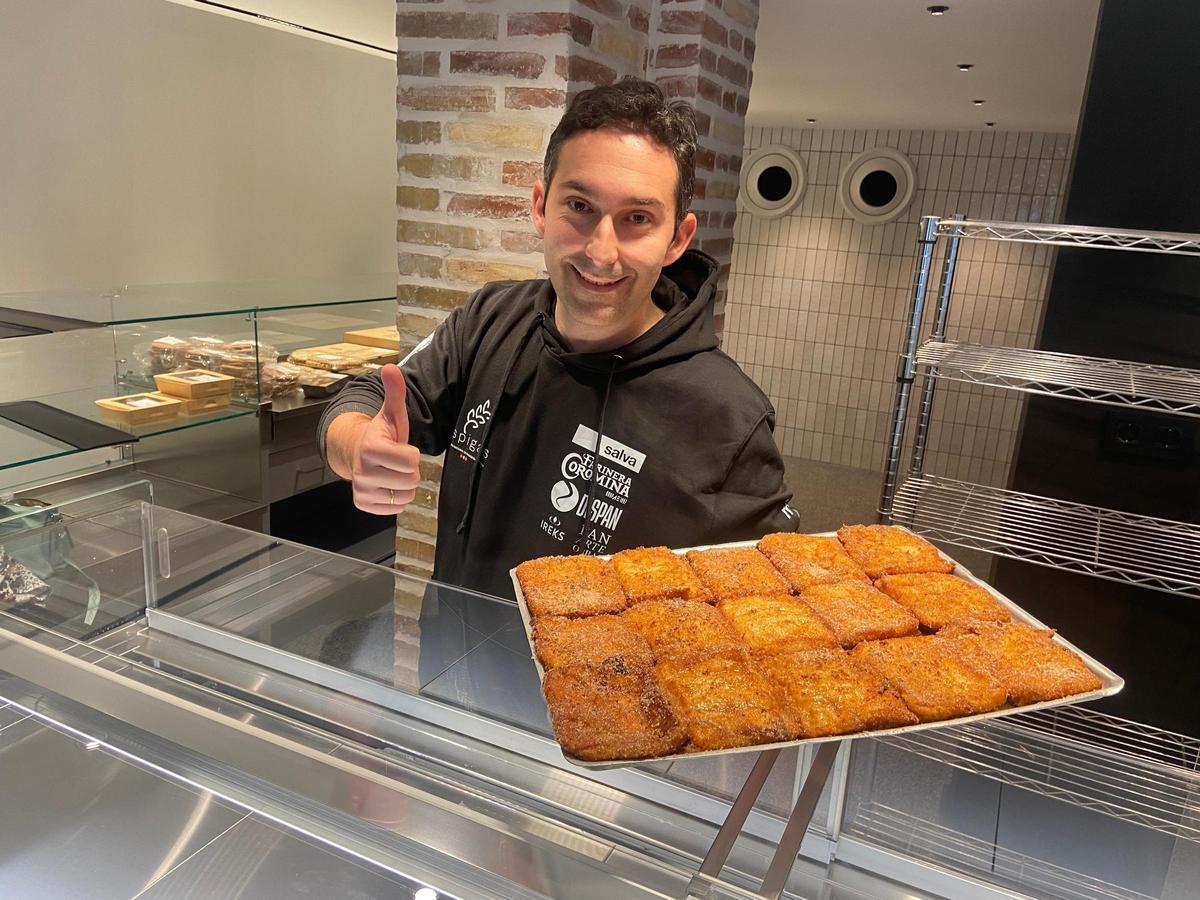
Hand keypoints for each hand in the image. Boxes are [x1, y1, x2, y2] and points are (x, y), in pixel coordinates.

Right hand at [349, 364, 420, 514]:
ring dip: (404, 486)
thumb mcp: (391, 413)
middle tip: (398, 462)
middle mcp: (362, 471)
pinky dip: (395, 499)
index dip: (412, 454)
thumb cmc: (381, 434)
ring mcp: (361, 489)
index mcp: (371, 448)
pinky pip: (395, 509)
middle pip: (410, 480)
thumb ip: (394, 391)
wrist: (357, 452)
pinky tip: (387, 484)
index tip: (402, 448)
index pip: (411, 461)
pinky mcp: (362, 504)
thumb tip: (391, 367)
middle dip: (409, 471)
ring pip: (405, 497)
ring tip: (393, 472)